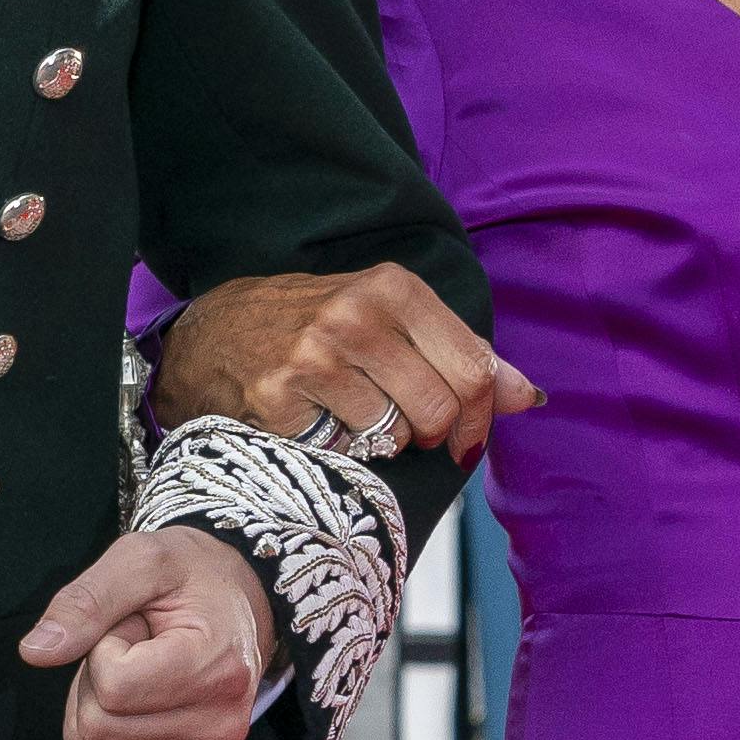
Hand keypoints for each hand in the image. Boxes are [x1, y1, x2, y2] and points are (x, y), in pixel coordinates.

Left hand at [22, 522, 275, 739]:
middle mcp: (220, 724)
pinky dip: (106, 728)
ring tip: (141, 665)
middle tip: (135, 644)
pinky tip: (142, 693)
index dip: (103, 648)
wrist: (238, 603)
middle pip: (96, 726)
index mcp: (217, 669)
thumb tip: (34, 652)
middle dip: (96, 678)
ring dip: (100, 703)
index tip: (135, 623)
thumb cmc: (189, 575)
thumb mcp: (139, 560)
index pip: (111, 688)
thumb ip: (85, 602)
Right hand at [146, 264, 536, 462]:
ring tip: (349, 415)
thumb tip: (527, 396)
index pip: (474, 369)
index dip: (480, 418)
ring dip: (380, 442)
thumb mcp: (389, 317)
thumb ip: (460, 353)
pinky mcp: (277, 402)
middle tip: (404, 428)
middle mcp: (354, 316)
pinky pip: (341, 451)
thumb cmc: (312, 325)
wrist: (211, 336)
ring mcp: (312, 359)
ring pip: (392, 436)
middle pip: (439, 410)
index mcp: (392, 288)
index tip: (466, 438)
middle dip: (430, 436)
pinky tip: (313, 421)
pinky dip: (335, 448)